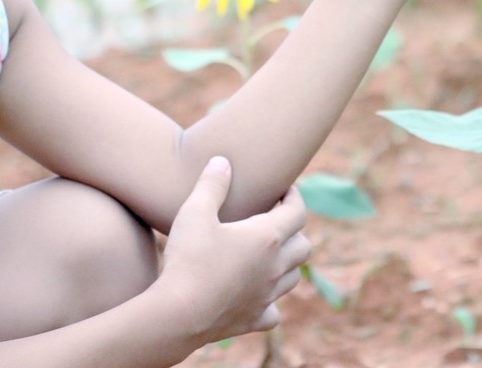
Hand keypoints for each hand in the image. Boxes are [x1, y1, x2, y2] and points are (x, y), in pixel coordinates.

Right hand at [156, 158, 309, 344]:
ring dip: (286, 263)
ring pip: (292, 278)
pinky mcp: (254, 320)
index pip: (298, 211)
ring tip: (268, 254)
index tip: (284, 189)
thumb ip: (211, 184)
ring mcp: (266, 297)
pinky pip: (273, 311)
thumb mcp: (195, 212)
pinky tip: (255, 295)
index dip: (294, 197)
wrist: (178, 313)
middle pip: (304, 246)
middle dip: (294, 230)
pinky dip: (269, 301)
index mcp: (267, 238)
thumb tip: (222, 161)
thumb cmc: (188, 259)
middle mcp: (275, 268)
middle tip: (275, 220)